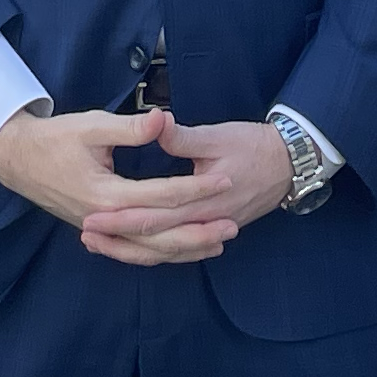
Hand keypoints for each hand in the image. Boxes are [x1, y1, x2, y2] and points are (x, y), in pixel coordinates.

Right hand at [0, 106, 236, 265]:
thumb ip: (130, 128)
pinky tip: (183, 250)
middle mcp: (106, 219)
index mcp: (106, 194)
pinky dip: (162, 253)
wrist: (18, 158)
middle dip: (198, 232)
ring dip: (185, 248)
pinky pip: (136, 250)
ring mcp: (102, 230)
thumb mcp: (92, 125)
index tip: (226, 179)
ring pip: (150, 249)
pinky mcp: (100, 230)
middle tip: (232, 226)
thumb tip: (163, 119)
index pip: (162, 196)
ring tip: (218, 244)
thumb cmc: (55, 138)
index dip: (197, 188)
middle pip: (161, 235)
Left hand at [77, 115, 292, 262]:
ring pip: (167, 251)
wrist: (290, 163)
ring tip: (101, 245)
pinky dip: (157, 251)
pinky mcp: (213, 229)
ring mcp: (210, 230)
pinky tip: (137, 248)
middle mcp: (204, 223)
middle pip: (155, 241)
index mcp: (202, 200)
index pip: (153, 216)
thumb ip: (183, 137)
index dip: (120, 219)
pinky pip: (180, 249)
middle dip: (118, 240)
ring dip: (133, 250)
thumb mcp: (218, 135)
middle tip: (87, 235)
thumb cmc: (254, 145)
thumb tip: (155, 125)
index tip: (91, 216)